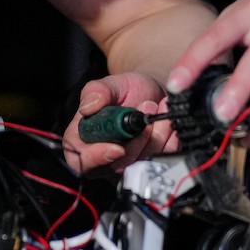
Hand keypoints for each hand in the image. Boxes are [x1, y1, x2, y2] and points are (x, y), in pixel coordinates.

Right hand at [61, 72, 178, 174]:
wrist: (151, 92)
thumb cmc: (126, 90)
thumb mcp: (110, 84)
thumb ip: (96, 91)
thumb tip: (88, 107)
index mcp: (82, 139)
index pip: (81, 160)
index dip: (97, 157)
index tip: (118, 147)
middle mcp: (101, 157)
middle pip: (116, 165)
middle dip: (137, 139)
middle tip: (147, 106)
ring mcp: (126, 165)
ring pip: (140, 163)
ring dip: (155, 135)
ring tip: (156, 108)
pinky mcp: (148, 165)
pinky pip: (160, 160)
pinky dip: (168, 140)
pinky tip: (166, 123)